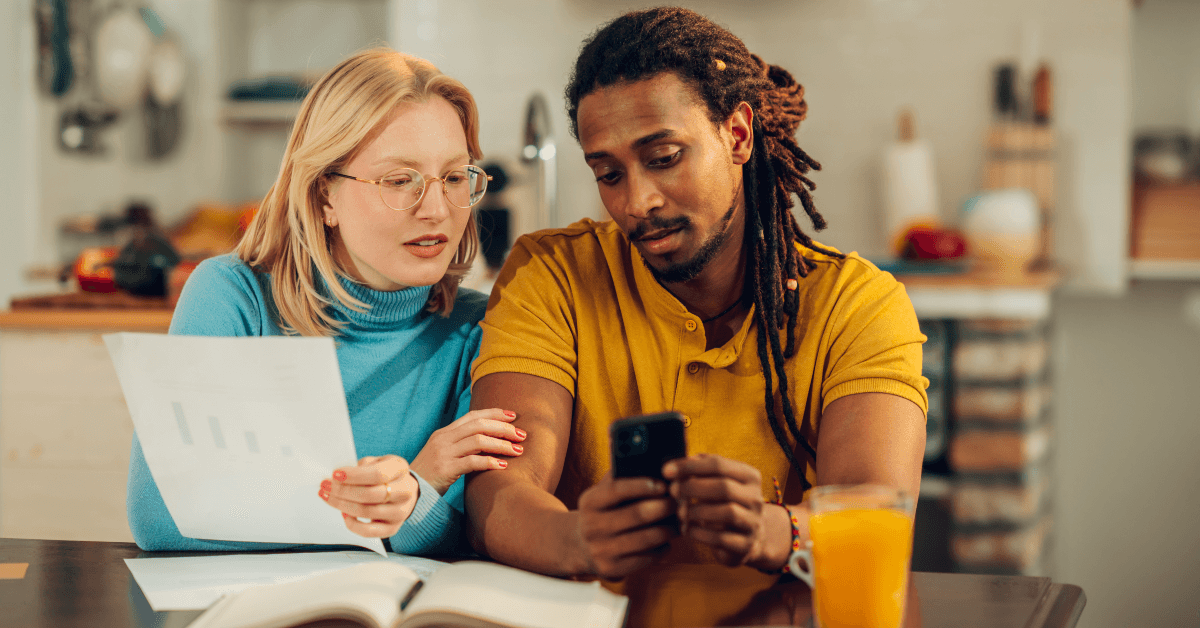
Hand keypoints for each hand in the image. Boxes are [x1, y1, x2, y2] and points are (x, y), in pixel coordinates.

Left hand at [320, 455, 418, 538]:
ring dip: (342, 505)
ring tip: (328, 497)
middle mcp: (405, 491)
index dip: (354, 476)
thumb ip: (362, 466)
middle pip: (370, 494)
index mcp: (400, 469)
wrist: (405, 489)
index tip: (336, 474)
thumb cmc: (387, 474)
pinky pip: (368, 531)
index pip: (377, 474)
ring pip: (367, 512)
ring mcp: (400, 512)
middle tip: (327, 486)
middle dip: (343, 491)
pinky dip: (352, 524)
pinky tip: (343, 513)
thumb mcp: (378, 461)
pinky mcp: (392, 528)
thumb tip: (339, 477)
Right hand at [409, 408, 525, 494]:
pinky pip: (472, 462)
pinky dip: (490, 462)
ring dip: (501, 445)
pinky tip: (502, 466)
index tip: (513, 416)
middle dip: (503, 428)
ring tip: (517, 451)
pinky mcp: (445, 469)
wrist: (408, 490)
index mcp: (444, 433)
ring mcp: (443, 453)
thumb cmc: (429, 475)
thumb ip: (460, 445)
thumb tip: (487, 441)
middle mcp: (443, 439)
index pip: (472, 416)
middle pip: (479, 425)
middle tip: (521, 435)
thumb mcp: (443, 454)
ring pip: (479, 441)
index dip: (494, 413)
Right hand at [575, 472, 677, 579]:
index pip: (617, 490)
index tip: (663, 484)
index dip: (642, 486)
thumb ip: (620, 476)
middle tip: (680, 502)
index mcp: (590, 502)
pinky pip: (646, 558)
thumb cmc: (602, 512)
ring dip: (669, 529)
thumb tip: (647, 458)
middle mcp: (592, 526)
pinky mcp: (612, 569)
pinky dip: (662, 548)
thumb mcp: (602, 493)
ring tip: (679, 521)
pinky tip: (667, 540)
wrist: (580, 546)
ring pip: (646, 538)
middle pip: (637, 514)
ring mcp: (601, 550)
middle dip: (664, 507)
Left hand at [664, 454, 783, 568]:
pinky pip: (722, 538)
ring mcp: (754, 522)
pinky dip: (700, 533)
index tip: (666, 471)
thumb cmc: (723, 504)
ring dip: (697, 511)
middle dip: (692, 487)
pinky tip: (687, 529)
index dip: (689, 466)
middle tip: (673, 491)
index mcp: (749, 476)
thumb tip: (674, 468)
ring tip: (680, 513)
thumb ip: (698, 471)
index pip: (718, 464)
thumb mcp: (716, 483)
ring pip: (727, 512)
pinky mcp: (747, 545)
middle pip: (724, 487)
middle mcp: (756, 498)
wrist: (748, 538)